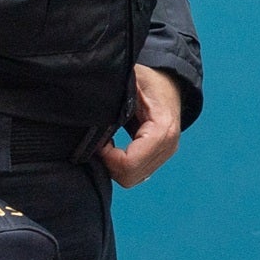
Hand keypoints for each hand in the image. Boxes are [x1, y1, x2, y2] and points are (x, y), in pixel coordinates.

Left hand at [101, 65, 186, 188]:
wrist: (170, 82)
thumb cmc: (149, 80)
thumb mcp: (129, 82)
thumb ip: (112, 101)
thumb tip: (90, 116)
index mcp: (162, 130)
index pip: (129, 164)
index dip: (107, 156)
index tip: (100, 140)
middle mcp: (168, 146)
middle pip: (129, 177)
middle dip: (109, 163)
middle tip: (101, 142)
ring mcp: (165, 154)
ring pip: (131, 179)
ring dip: (114, 165)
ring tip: (108, 144)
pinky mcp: (160, 158)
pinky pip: (136, 174)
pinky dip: (121, 165)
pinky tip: (115, 149)